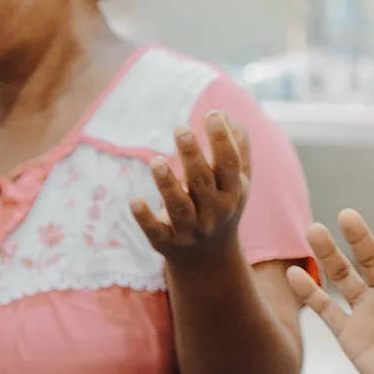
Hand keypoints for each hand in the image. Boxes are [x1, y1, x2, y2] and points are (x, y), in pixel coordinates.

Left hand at [132, 112, 252, 268]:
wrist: (210, 260)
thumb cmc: (222, 208)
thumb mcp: (237, 184)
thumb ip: (238, 151)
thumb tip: (230, 116)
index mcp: (232, 193)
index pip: (229, 164)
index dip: (222, 139)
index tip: (212, 113)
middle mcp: (213, 212)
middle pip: (202, 182)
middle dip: (192, 156)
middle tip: (181, 129)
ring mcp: (190, 229)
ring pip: (179, 207)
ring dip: (167, 184)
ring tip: (155, 161)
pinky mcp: (166, 243)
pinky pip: (155, 231)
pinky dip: (145, 217)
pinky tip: (135, 200)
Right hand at [286, 211, 373, 373]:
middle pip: (370, 259)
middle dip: (359, 238)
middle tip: (348, 216)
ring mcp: (368, 312)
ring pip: (344, 278)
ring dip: (329, 255)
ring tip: (313, 230)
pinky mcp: (350, 335)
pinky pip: (326, 310)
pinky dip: (309, 293)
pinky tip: (294, 273)